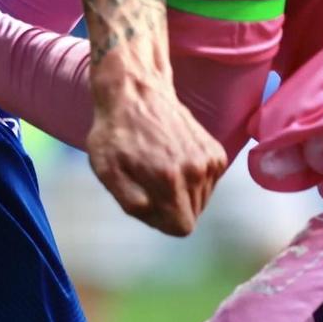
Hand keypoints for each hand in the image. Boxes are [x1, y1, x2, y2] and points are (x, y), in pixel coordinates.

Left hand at [88, 80, 227, 236]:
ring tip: (159, 169)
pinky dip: (192, 179)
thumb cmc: (115, 133)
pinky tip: (173, 161)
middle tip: (147, 183)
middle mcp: (196, 171)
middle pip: (191, 215)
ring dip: (181, 194)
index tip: (145, 204)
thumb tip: (149, 211)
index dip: (160, 222)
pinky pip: (208, 184)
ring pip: (201, 201)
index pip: (181, 227)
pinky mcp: (217, 153)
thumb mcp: (106, 169)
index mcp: (170, 180)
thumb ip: (128, 198)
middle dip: (170, 208)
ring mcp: (210, 161)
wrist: (137, 93)